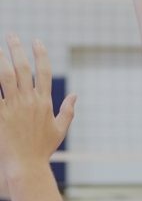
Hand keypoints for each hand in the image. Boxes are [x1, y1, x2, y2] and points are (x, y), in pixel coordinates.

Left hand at [0, 36, 75, 175]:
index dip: (41, 55)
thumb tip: (75, 95)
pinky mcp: (0, 115)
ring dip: (2, 60)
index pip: (44, 72)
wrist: (26, 165)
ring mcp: (13, 107)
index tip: (37, 41)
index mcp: (45, 102)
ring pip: (6, 76)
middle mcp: (30, 101)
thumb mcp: (59, 129)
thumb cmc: (42, 150)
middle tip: (12, 36)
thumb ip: (68, 110)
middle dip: (18, 50)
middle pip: (24, 69)